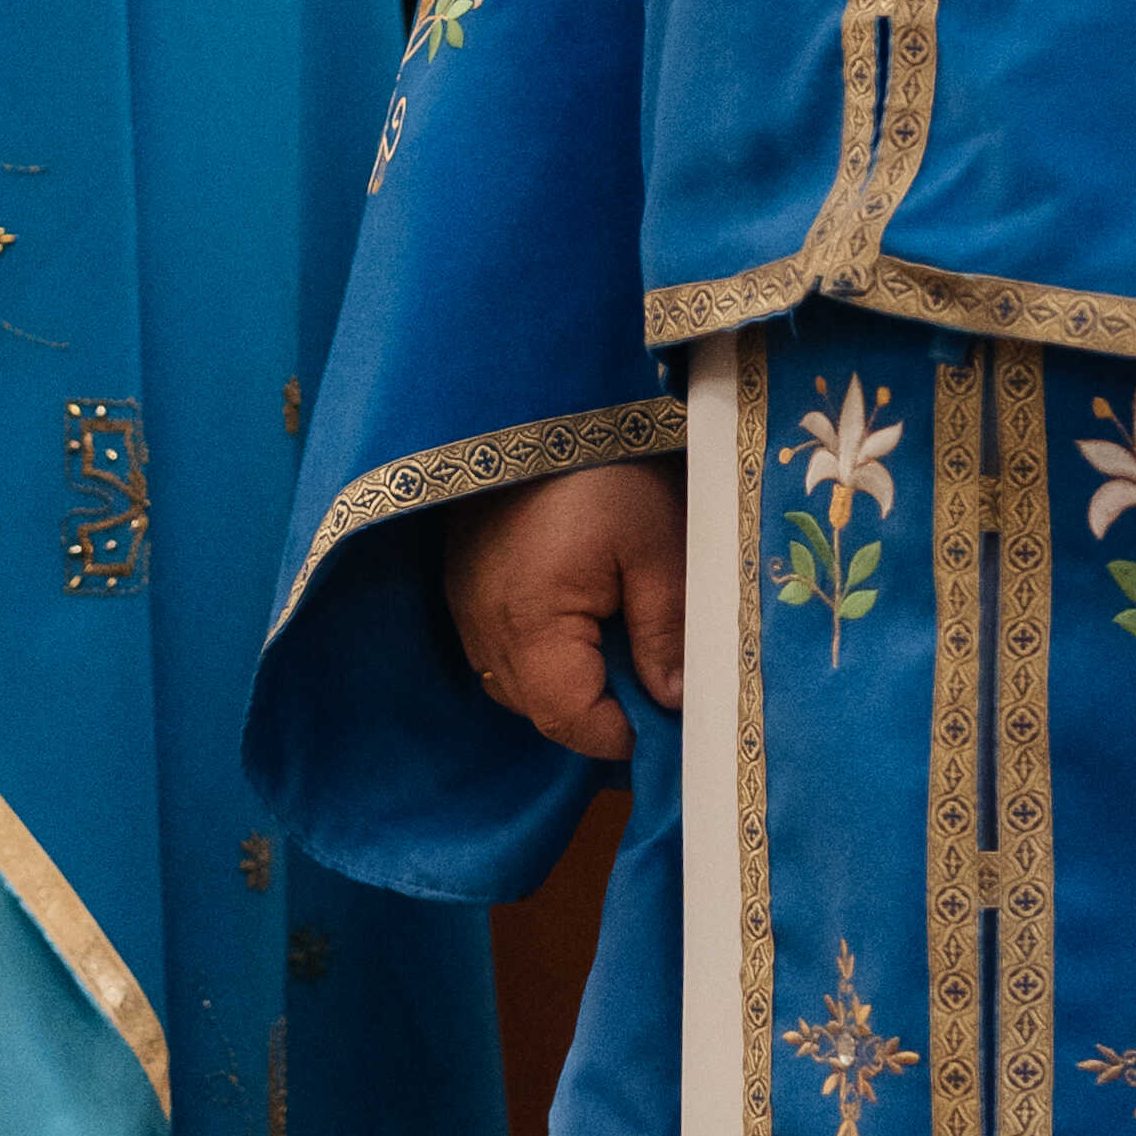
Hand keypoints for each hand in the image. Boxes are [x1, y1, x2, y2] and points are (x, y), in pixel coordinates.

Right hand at [444, 461, 684, 765]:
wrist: (542, 401)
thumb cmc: (608, 469)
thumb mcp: (658, 545)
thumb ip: (666, 630)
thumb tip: (675, 703)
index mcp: (531, 620)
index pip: (569, 720)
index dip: (621, 734)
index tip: (667, 717)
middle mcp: (483, 624)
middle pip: (540, 709)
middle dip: (598, 710)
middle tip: (650, 678)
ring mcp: (464, 605)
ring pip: (517, 684)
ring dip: (568, 682)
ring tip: (617, 642)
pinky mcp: (460, 583)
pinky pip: (500, 649)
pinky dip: (541, 653)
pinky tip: (578, 619)